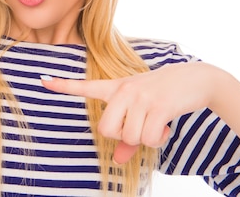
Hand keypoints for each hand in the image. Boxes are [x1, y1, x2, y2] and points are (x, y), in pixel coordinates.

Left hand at [41, 62, 219, 163]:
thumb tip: (117, 160)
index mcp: (116, 88)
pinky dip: (159, 139)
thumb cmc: (164, 96)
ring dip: (146, 138)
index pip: (85, 86)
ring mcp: (140, 96)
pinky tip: (167, 124)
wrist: (196, 79)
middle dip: (124, 137)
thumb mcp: (143, 111)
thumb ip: (127, 136)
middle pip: (107, 130)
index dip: (63, 85)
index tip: (43, 80)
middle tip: (141, 125)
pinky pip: (148, 138)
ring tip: (157, 122)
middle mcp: (124, 90)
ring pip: (130, 137)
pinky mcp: (158, 105)